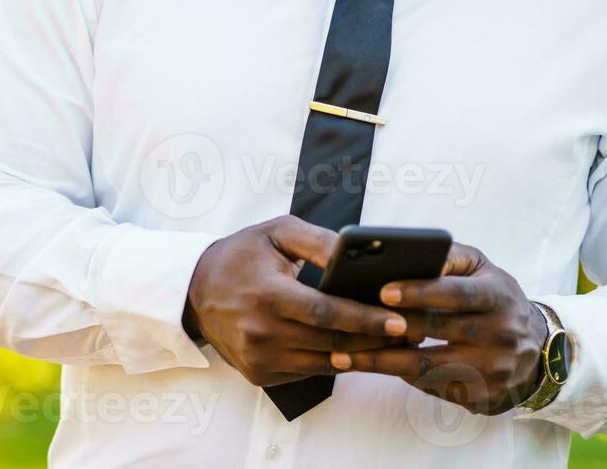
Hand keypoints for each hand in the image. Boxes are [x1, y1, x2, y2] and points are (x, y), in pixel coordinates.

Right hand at [184, 215, 410, 386]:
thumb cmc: (242, 255)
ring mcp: (259, 358)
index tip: (399, 321)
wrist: (196, 290)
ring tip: (394, 345)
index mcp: (268, 295)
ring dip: (360, 355)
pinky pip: (307, 371)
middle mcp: (261, 332)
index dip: (365, 319)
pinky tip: (357, 350)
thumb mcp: (277, 232)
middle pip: (331, 342)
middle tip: (410, 334)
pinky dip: (333, 362)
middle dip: (374, 339)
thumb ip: (317, 240)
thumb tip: (357, 251)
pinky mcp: (258, 374)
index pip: (326, 313)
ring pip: (323, 362)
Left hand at [330, 241, 546, 414]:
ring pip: (429, 367)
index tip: (382, 291)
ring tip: (344, 355)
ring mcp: (493, 371)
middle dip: (389, 328)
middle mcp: (500, 335)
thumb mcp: (482, 268)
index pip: (456, 293)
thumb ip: (448, 257)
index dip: (419, 291)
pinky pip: (434, 388)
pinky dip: (402, 376)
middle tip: (346, 324)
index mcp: (498, 296)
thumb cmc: (495, 298)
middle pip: (437, 332)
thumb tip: (405, 254)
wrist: (538, 348)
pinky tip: (372, 367)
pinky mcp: (483, 398)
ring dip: (383, 362)